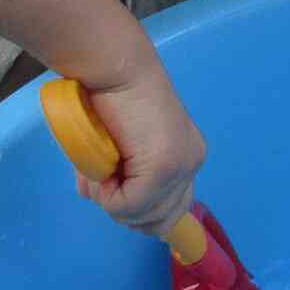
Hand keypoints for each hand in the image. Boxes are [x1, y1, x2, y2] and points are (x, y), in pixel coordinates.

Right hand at [76, 63, 207, 238]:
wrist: (114, 68)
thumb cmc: (110, 98)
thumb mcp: (124, 146)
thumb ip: (129, 174)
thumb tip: (114, 203)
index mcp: (186, 155)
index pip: (174, 210)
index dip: (139, 212)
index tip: (114, 193)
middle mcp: (191, 162)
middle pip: (161, 221)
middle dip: (124, 211)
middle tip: (101, 180)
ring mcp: (180, 165)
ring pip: (142, 217)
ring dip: (110, 200)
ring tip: (97, 168)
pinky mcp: (163, 168)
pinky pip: (127, 206)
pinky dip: (105, 194)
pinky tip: (100, 167)